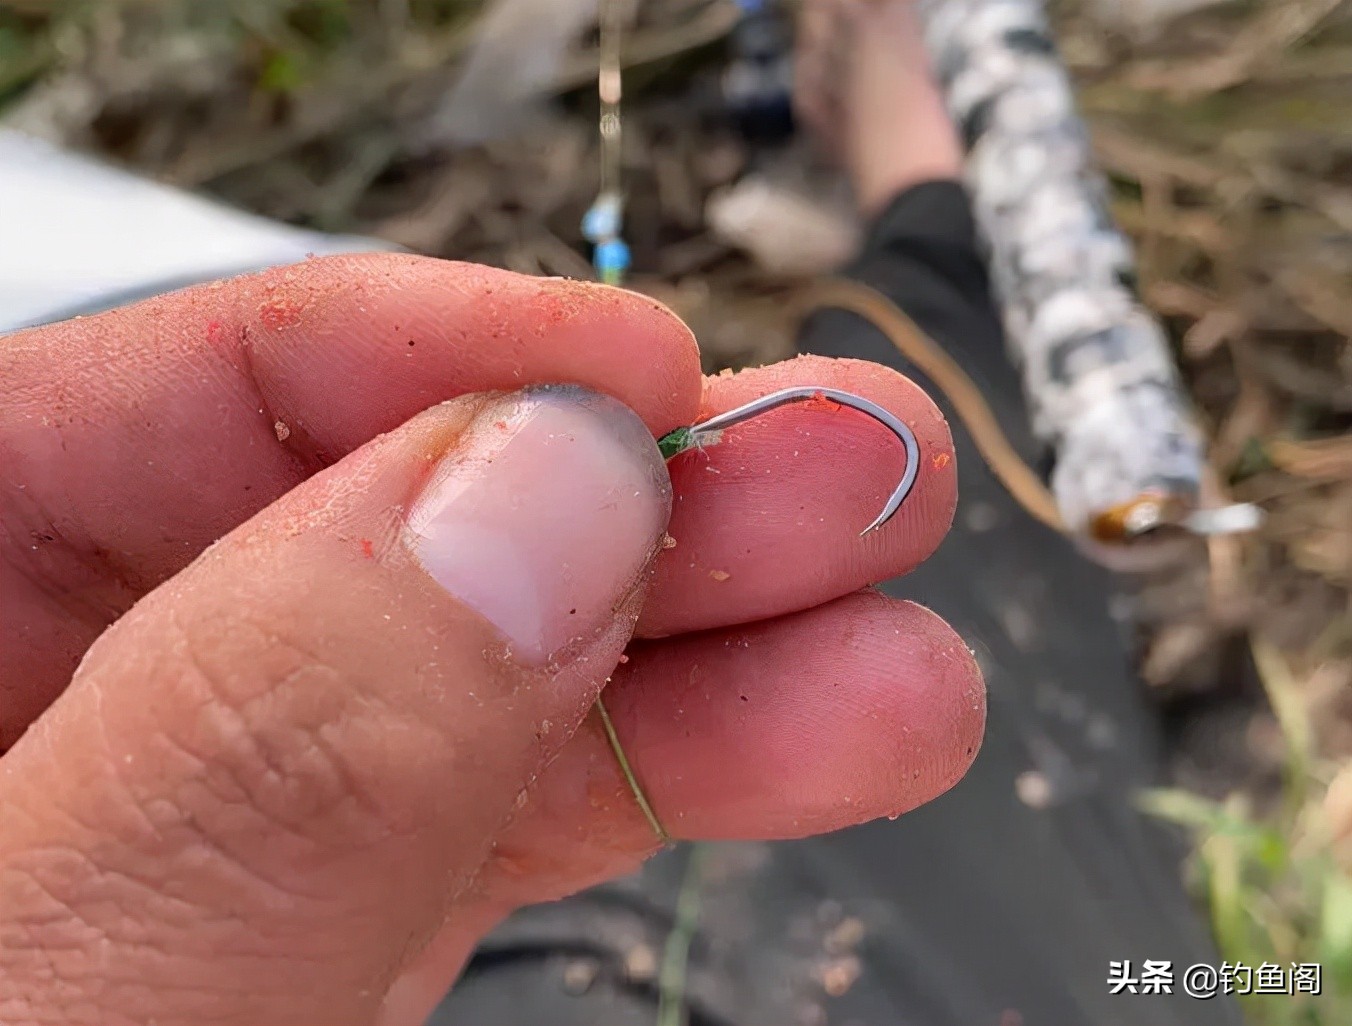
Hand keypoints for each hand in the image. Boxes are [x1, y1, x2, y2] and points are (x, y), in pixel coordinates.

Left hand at [0, 254, 981, 1024]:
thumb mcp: (48, 982)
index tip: (648, 381)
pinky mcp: (307, 923)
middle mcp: (63, 707)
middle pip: (363, 527)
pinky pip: (479, 810)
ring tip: (888, 639)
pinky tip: (801, 735)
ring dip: (699, 650)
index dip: (435, 358)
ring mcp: (197, 816)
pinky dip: (645, 777)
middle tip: (845, 468)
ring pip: (463, 680)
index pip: (166, 395)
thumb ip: (254, 746)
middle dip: (629, 499)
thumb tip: (528, 503)